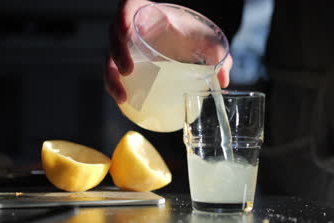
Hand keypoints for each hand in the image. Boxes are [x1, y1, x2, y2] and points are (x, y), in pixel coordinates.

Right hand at [105, 0, 232, 103]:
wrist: (178, 37)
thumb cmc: (188, 32)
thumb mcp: (205, 39)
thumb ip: (217, 54)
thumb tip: (223, 81)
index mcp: (142, 12)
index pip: (126, 10)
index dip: (122, 20)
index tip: (127, 34)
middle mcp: (127, 27)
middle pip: (114, 36)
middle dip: (117, 53)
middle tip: (128, 70)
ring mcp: (122, 46)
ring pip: (110, 59)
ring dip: (111, 77)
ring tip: (122, 96)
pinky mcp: (122, 62)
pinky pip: (113, 74)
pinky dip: (116, 87)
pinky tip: (124, 102)